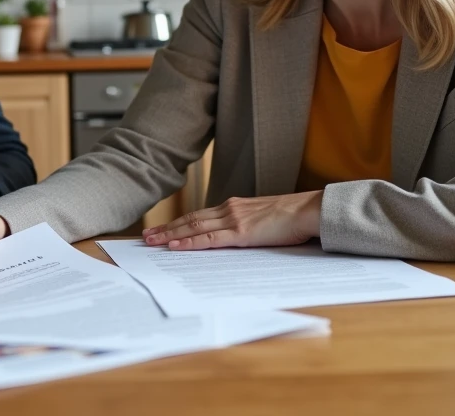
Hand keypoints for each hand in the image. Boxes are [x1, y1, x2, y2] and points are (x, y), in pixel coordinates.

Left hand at [142, 191, 323, 250]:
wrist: (309, 211)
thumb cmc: (292, 217)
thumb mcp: (264, 219)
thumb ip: (247, 226)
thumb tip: (236, 239)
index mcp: (235, 207)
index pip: (199, 215)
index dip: (178, 223)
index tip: (162, 229)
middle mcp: (230, 209)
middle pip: (190, 219)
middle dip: (166, 229)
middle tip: (145, 236)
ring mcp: (234, 220)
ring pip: (193, 227)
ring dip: (170, 235)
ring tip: (151, 242)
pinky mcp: (241, 232)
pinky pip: (209, 238)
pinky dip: (189, 242)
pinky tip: (175, 246)